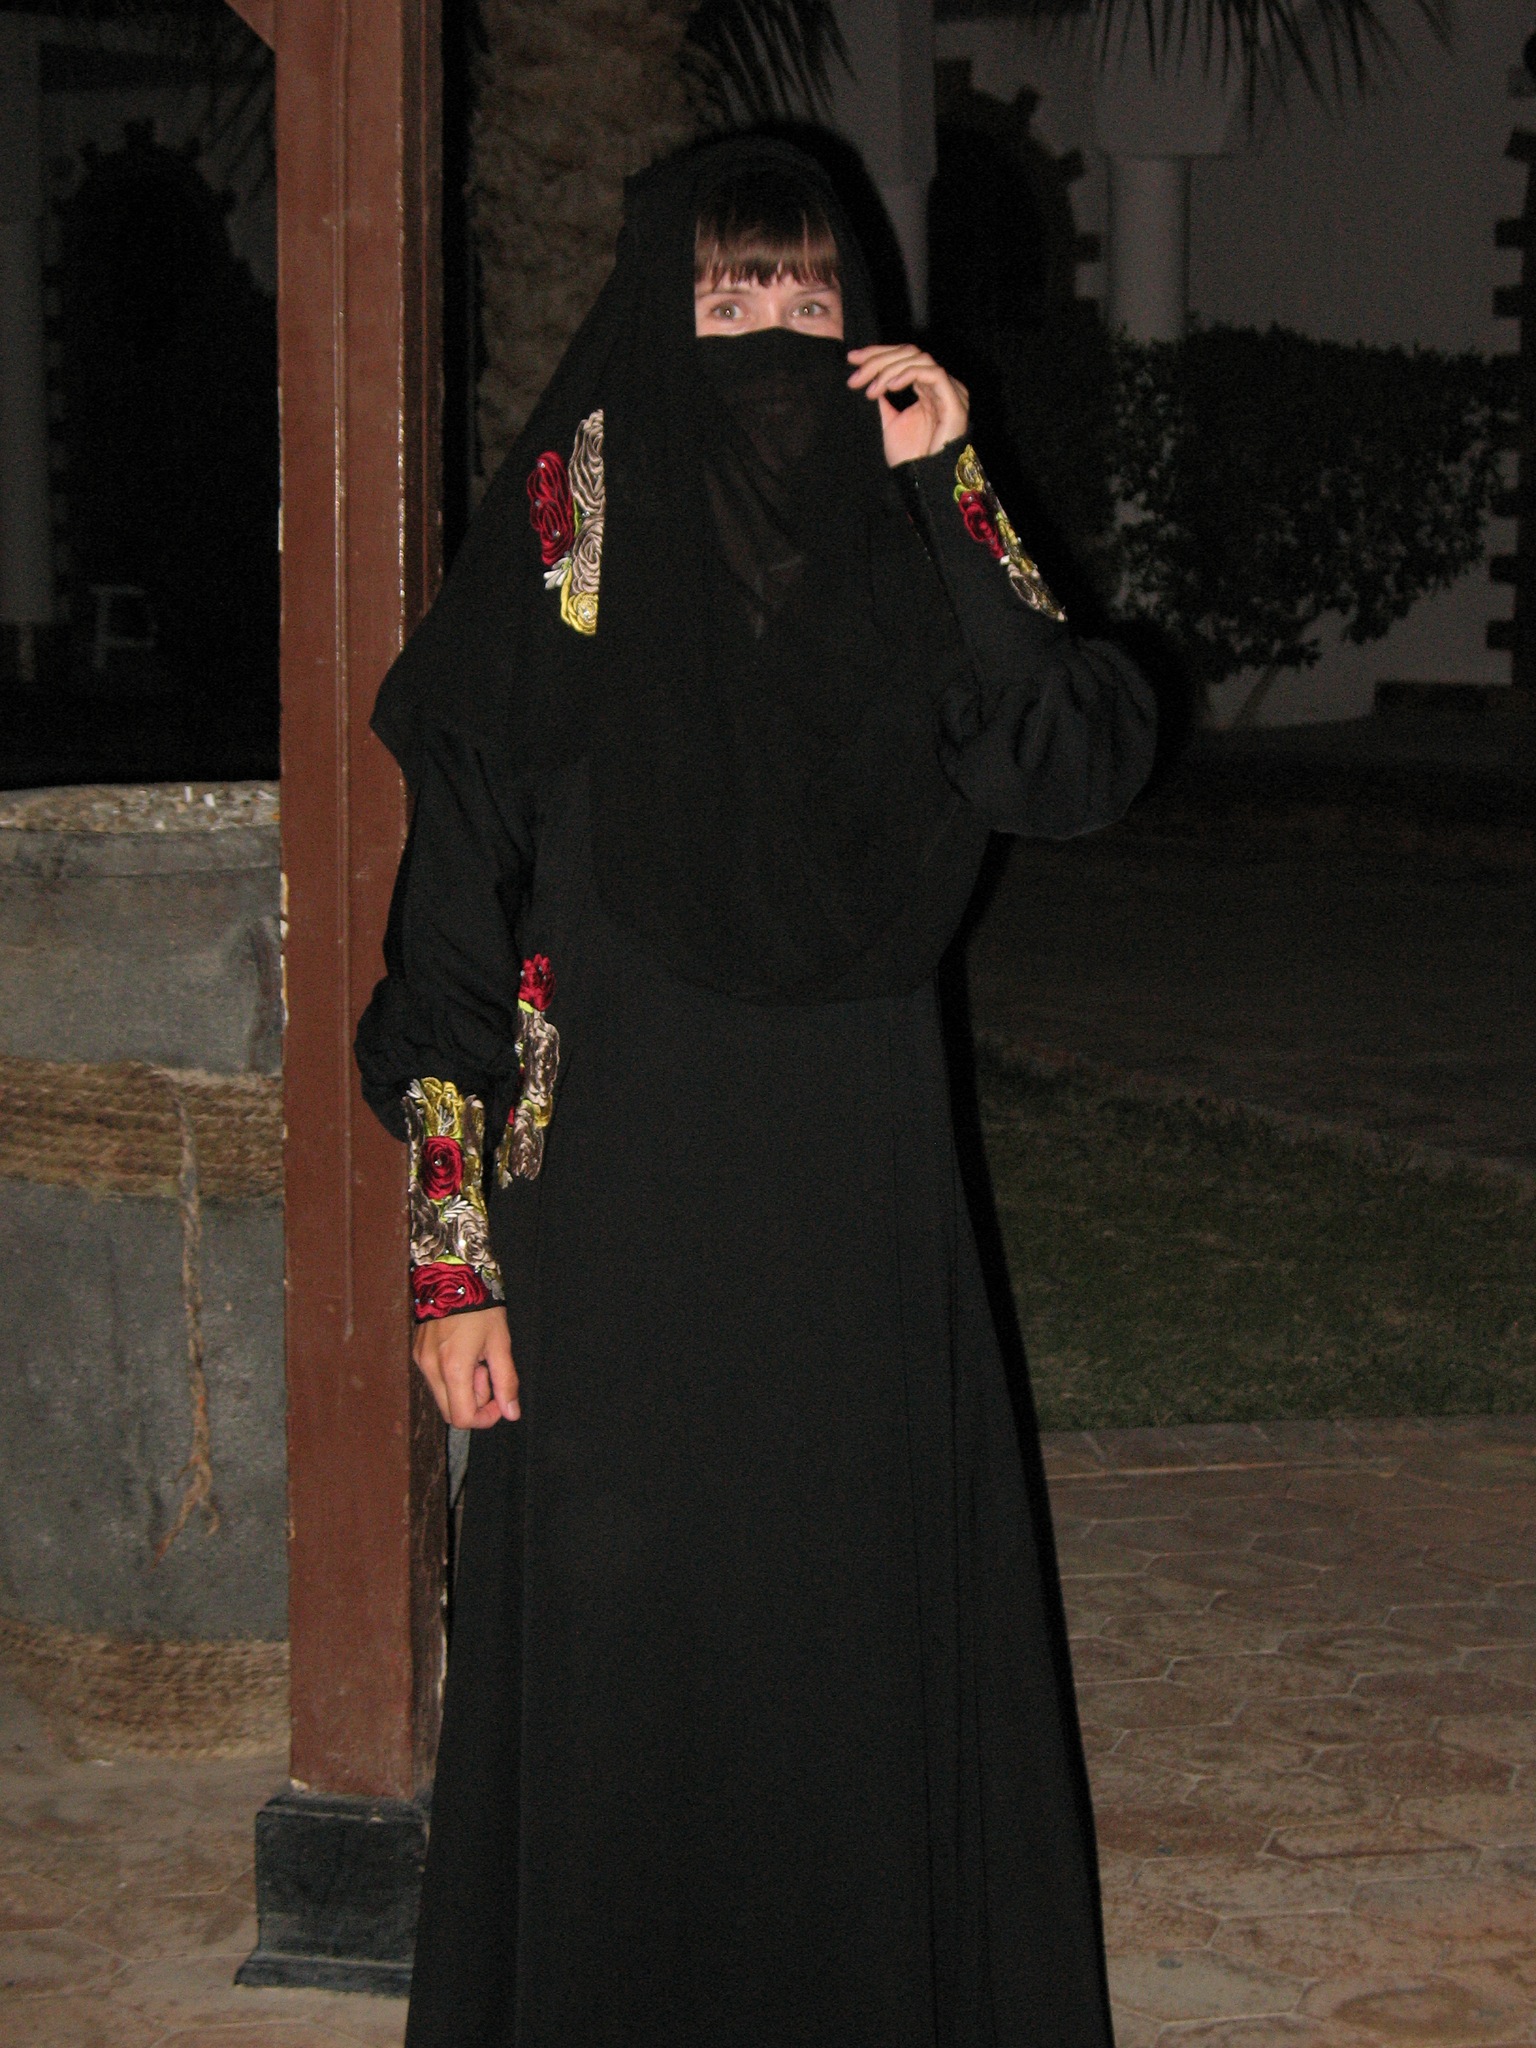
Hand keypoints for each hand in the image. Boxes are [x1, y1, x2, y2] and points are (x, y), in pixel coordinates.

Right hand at [413, 1306, 518, 1428]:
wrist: (453, 1276)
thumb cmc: (480, 1307)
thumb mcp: (500, 1344)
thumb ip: (506, 1382)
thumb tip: (512, 1413)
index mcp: (454, 1368)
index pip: (462, 1418)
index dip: (484, 1418)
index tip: (499, 1401)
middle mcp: (431, 1369)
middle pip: (450, 1412)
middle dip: (473, 1403)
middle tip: (486, 1374)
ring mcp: (421, 1361)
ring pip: (442, 1396)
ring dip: (463, 1389)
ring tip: (476, 1360)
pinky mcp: (418, 1353)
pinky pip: (435, 1380)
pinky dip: (451, 1376)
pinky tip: (463, 1353)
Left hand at [846, 345, 969, 465]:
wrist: (923, 479)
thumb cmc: (910, 456)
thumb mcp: (891, 421)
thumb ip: (885, 399)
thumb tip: (870, 378)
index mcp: (927, 388)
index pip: (903, 357)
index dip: (877, 353)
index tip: (852, 359)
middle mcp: (939, 386)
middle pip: (910, 352)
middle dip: (878, 359)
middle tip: (856, 375)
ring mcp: (950, 391)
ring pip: (919, 359)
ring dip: (889, 370)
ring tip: (871, 390)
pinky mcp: (955, 400)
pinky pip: (933, 373)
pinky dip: (909, 374)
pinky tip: (891, 386)